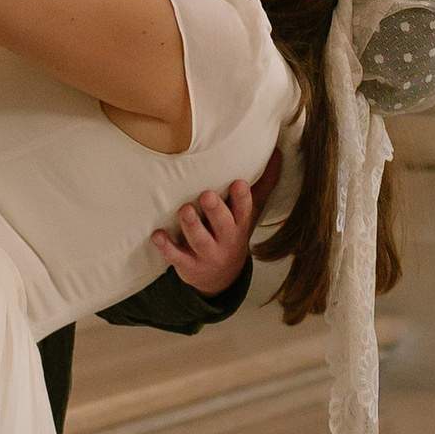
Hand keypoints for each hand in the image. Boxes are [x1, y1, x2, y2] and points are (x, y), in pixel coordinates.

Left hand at [151, 169, 260, 294]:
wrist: (220, 279)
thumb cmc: (231, 234)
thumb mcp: (249, 214)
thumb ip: (261, 186)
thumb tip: (277, 155)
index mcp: (240, 226)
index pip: (245, 211)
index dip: (242, 199)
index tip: (238, 183)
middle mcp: (225, 241)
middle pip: (223, 226)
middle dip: (215, 211)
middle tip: (207, 195)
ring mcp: (206, 254)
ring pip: (199, 241)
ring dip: (191, 226)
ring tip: (185, 210)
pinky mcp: (187, 264)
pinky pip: (176, 257)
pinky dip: (166, 247)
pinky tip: (157, 235)